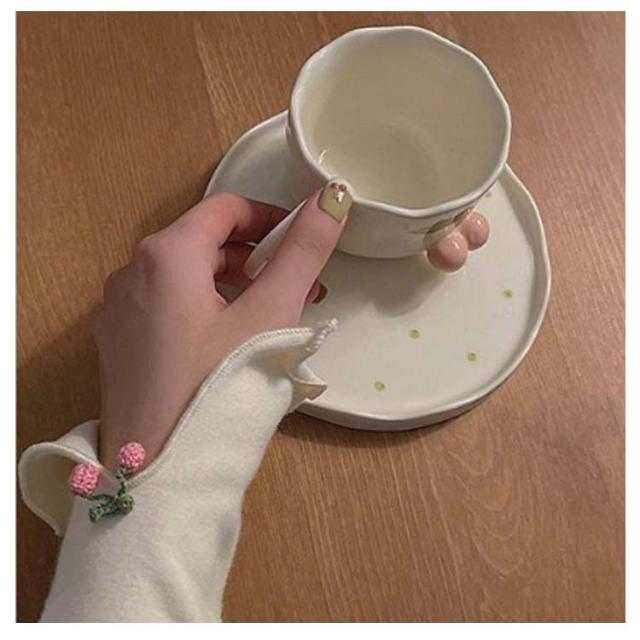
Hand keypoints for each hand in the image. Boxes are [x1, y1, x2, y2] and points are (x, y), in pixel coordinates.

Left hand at [94, 182, 350, 468]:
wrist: (159, 475)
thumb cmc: (220, 387)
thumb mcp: (271, 314)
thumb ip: (304, 251)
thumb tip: (334, 195)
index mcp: (166, 255)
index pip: (227, 208)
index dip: (272, 218)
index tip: (304, 245)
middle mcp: (131, 272)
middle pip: (206, 241)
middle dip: (258, 257)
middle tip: (301, 288)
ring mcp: (119, 310)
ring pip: (187, 276)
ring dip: (234, 283)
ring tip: (272, 317)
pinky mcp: (119, 343)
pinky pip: (168, 306)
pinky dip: (205, 308)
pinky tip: (230, 344)